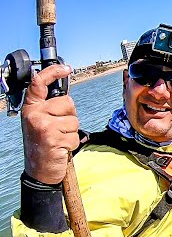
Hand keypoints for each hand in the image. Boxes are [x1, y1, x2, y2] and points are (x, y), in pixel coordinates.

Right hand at [20, 63, 78, 183]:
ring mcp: (43, 125)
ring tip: (59, 140)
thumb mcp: (41, 122)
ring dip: (72, 133)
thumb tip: (66, 96)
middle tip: (59, 129)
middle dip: (70, 117)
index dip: (53, 73)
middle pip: (68, 103)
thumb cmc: (44, 144)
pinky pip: (75, 136)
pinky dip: (73, 144)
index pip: (40, 84)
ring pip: (74, 121)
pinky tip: (61, 148)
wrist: (39, 169)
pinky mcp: (53, 138)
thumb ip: (51, 109)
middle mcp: (34, 114)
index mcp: (31, 107)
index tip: (66, 68)